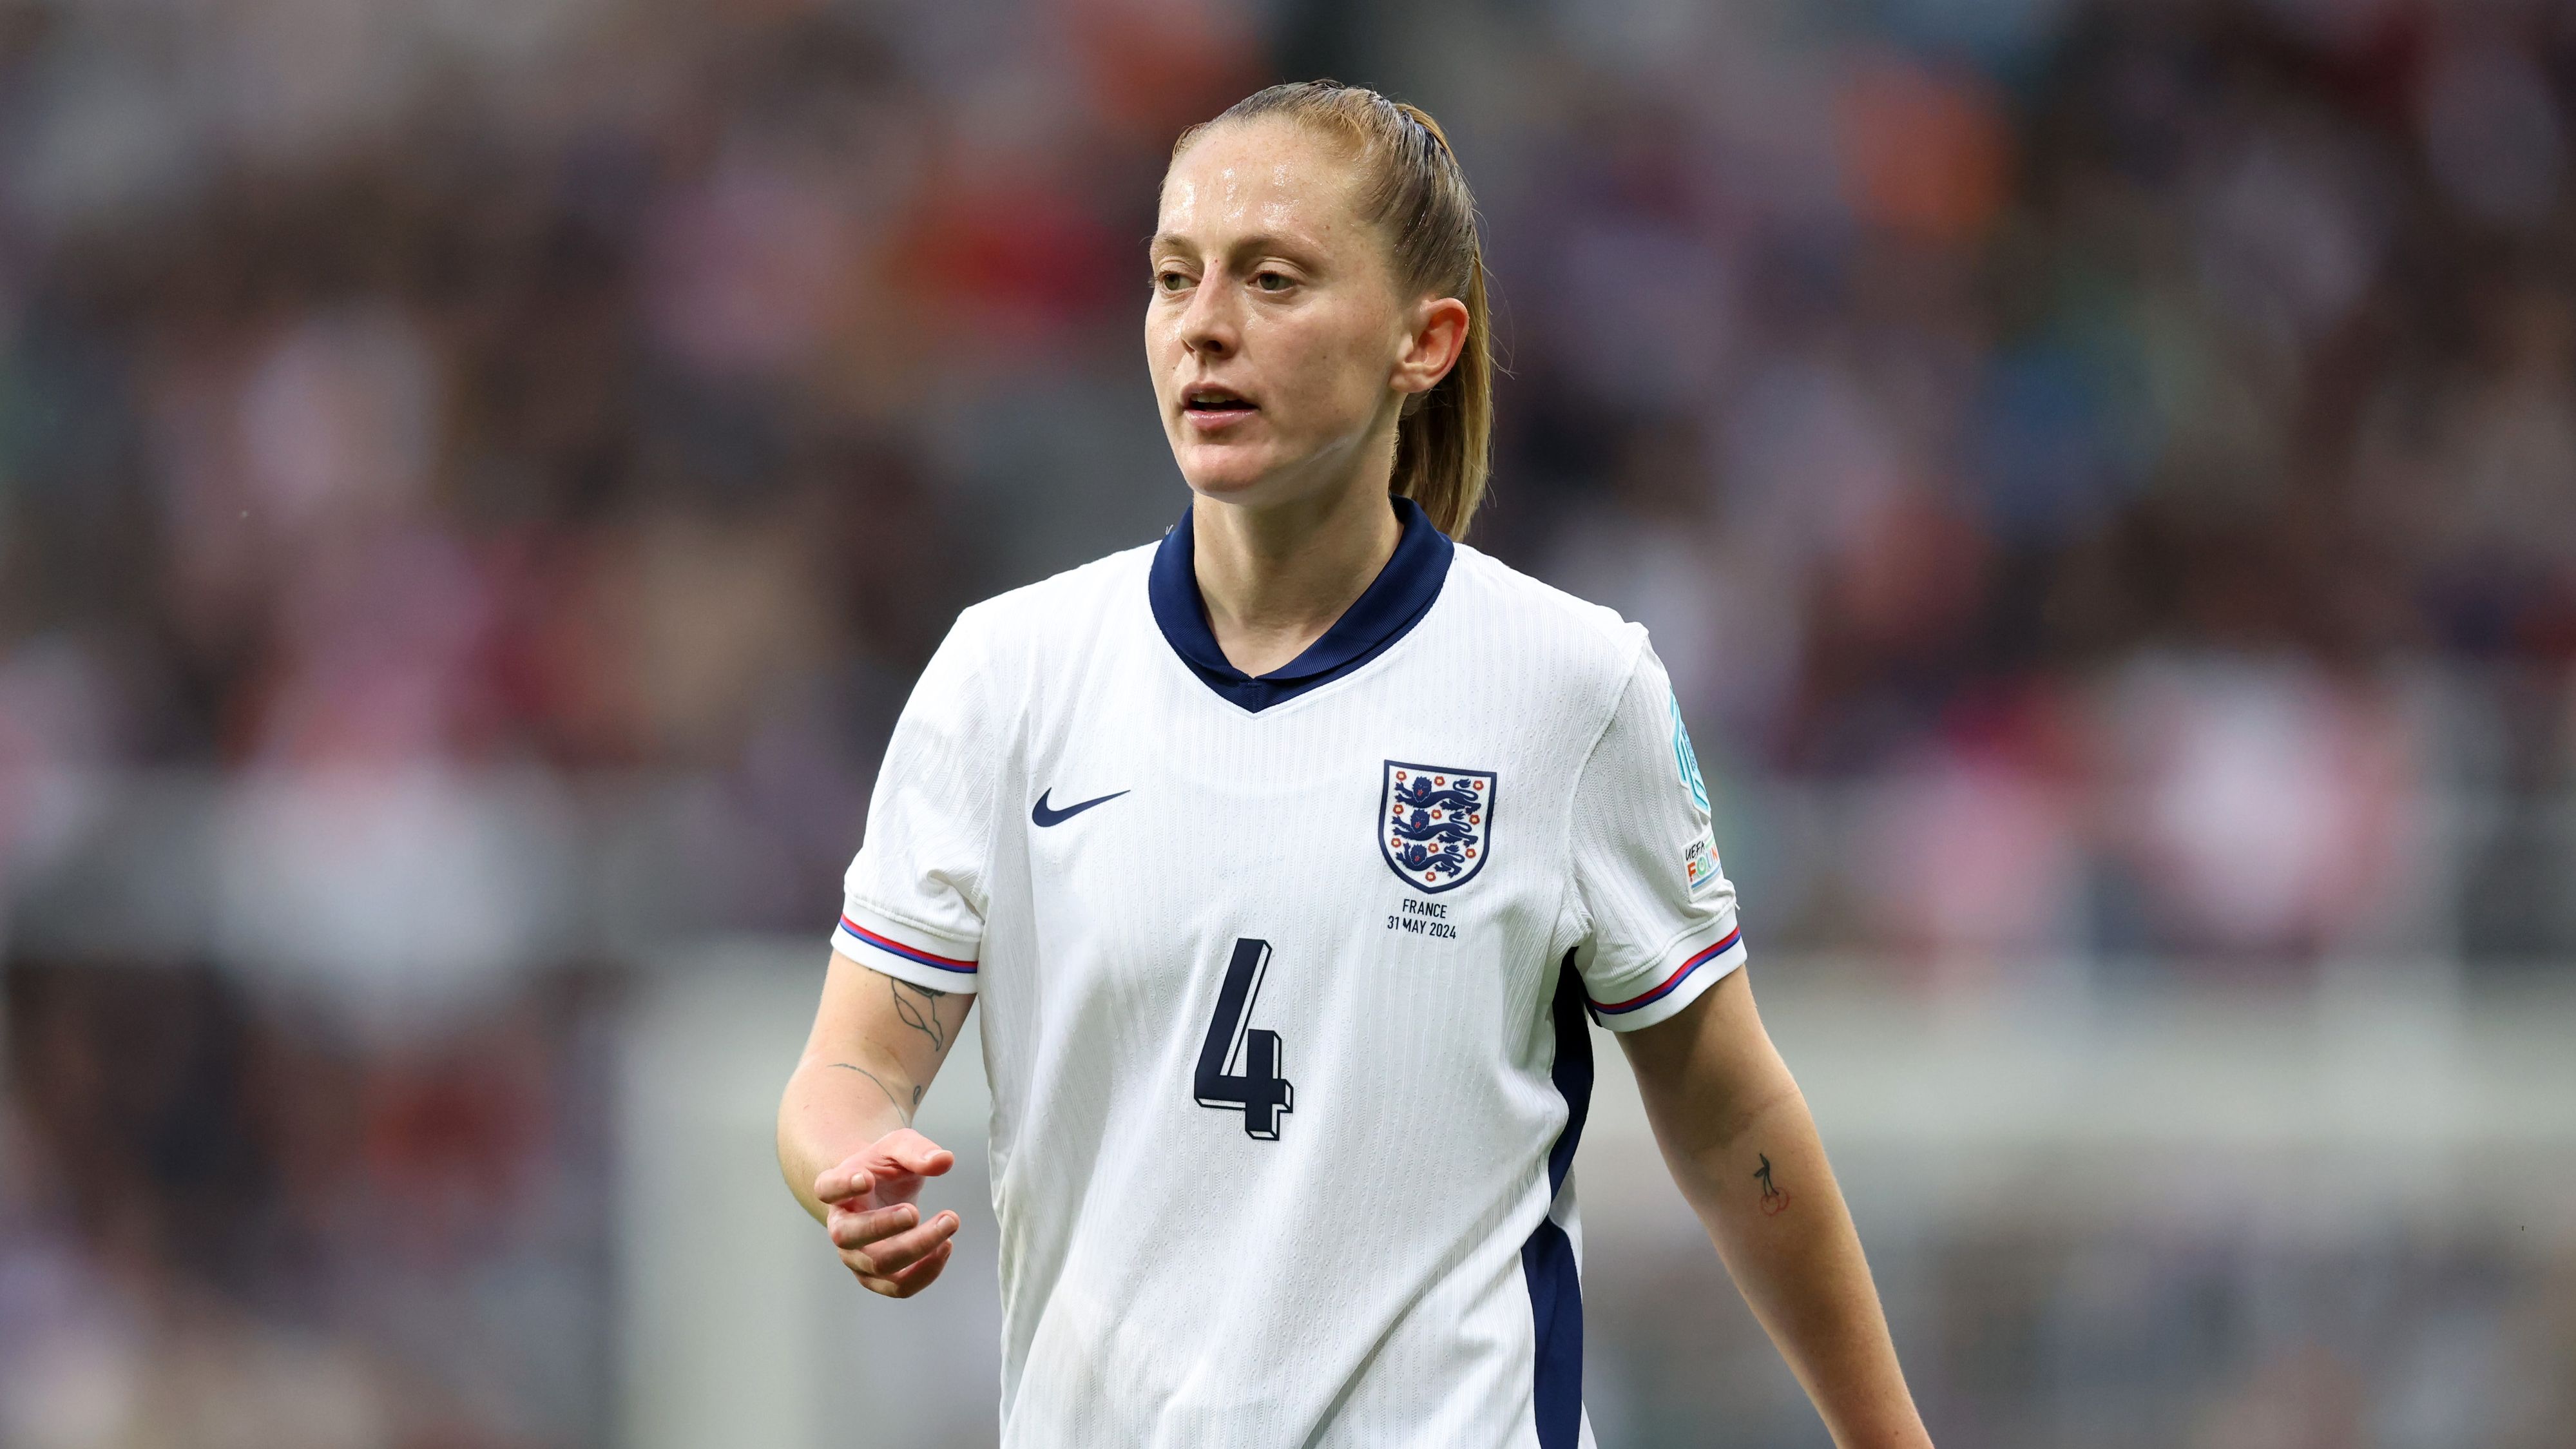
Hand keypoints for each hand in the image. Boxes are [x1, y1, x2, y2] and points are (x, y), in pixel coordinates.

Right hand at [815, 1128, 959, 1297]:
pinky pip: (899, 1286)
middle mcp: (840, 1227)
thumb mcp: (899, 1147)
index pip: (827, 1188)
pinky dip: (926, 1271)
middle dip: (882, 1226)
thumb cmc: (885, 1168)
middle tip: (914, 1211)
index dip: (842, 1186)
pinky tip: (946, 1245)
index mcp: (836, 1190)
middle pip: (848, 1235)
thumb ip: (917, 1151)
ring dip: (917, 1248)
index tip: (866, 1179)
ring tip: (950, 1221)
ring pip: (879, 1265)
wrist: (881, 1191)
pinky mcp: (878, 1276)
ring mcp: (856, 1256)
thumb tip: (944, 1160)